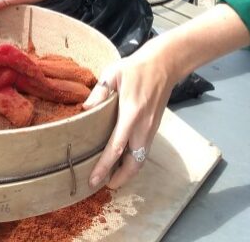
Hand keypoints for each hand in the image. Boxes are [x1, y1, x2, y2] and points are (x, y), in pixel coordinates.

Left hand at [84, 39, 177, 189]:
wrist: (164, 65)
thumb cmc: (136, 68)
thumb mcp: (113, 73)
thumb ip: (100, 92)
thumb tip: (85, 109)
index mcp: (132, 113)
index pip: (117, 146)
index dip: (105, 166)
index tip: (94, 179)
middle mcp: (144, 126)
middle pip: (134, 163)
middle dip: (120, 178)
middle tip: (102, 185)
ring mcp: (151, 129)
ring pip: (141, 160)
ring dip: (128, 173)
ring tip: (111, 178)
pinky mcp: (154, 128)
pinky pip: (144, 151)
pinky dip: (134, 162)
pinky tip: (122, 162)